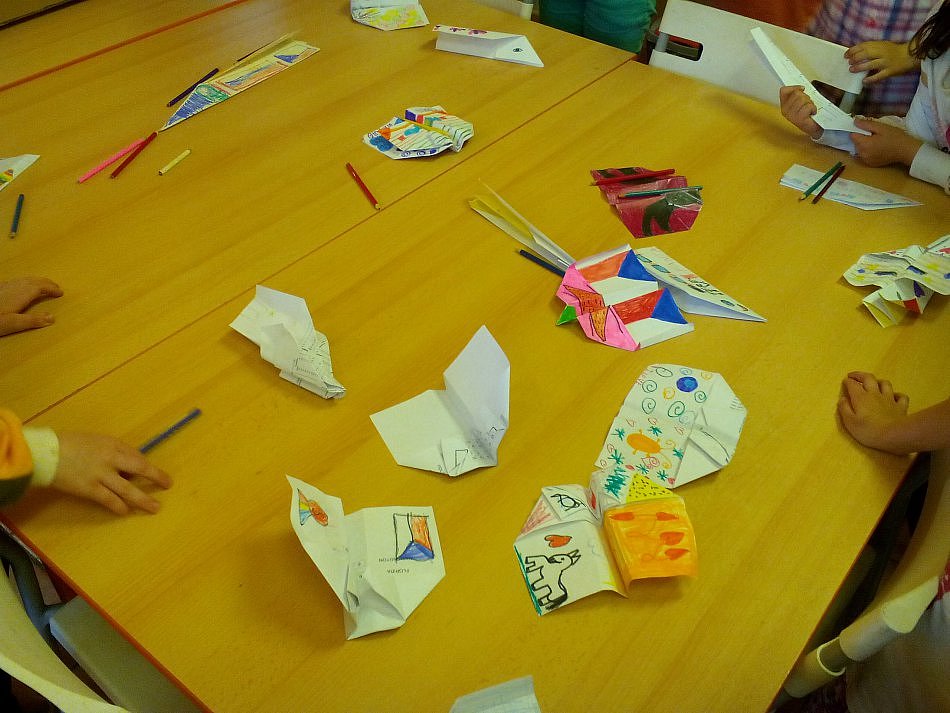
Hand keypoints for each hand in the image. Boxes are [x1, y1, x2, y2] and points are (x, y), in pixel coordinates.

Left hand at [0, 277, 62, 336]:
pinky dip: (26, 282)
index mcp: (21, 295)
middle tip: (56, 287)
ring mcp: (5, 286)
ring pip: (25, 280)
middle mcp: (14, 287)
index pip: (40, 287)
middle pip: (34, 281)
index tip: (61, 293)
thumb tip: (53, 318)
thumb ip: (33, 320)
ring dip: (37, 281)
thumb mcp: (14, 324)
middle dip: (46, 283)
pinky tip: (22, 287)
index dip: (52, 289)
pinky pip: (17, 281)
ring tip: (43, 285)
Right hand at [51, 432, 171, 513]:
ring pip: (127, 489)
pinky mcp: (90, 489)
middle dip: (156, 477)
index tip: (153, 472)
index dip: (146, 465)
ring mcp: (102, 475)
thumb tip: (128, 464)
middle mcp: (111, 459)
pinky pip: (109, 500)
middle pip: (139, 468)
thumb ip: (112, 450)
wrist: (46, 454)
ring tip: (155, 507)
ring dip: (142, 499)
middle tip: (168, 484)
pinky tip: (126, 511)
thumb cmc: (69, 444)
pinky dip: (119, 506)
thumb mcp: (95, 440)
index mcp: (112, 445)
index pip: (136, 456)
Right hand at [780, 86, 821, 139]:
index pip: (784, 91)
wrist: (815, 127)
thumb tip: (801, 88)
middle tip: (807, 105)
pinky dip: (813, 108)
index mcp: (784, 105)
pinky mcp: (799, 119)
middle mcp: (785, 110)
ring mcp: (791, 115)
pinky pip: (808, 106)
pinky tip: (812, 113)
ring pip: (803, 99)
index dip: (794, 87)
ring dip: (810, 103)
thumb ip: (798, 94)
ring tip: (810, 110)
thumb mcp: (802, 101)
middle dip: (806, 97)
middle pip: (796, 93)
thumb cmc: (809, 114)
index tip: (802, 89)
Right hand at [837, 372, 909, 452]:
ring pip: (885, 384)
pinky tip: (894, 397)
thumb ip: (844, 409)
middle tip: (854, 375)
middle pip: (868, 378)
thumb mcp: (850, 422)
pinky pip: (901, 396)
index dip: (848, 381)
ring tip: (874, 383)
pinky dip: (897, 395)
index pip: (853, 384)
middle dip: (860, 375)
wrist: (894, 435)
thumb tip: (842, 399)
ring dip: (878, 381)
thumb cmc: (868, 431)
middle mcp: (875, 394)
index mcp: (861, 398)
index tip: (845, 381)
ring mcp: (889, 399)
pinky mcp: (900, 406)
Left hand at [845, 41, 918, 83]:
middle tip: (849, 62)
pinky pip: (879, 76)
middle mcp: (883, 53)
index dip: (853, 50)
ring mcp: (886, 62)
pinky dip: (870, 79)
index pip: (864, 46)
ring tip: (852, 69)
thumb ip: (872, 48)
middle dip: (856, 58)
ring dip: (860, 67)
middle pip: (866, 54)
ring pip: (871, 64)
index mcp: (880, 45)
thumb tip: (856, 53)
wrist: (911, 55)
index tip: (846, 55)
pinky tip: (864, 81)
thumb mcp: (883, 46)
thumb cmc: (894, 51)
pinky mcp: (890, 71)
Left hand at [851, 118, 921, 166]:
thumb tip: (854, 121)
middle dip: (862, 137)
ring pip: (859, 149)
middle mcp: (862, 154)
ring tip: (877, 141)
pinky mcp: (870, 164)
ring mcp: (865, 160)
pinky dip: (867, 151)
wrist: (905, 150)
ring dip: (864, 145)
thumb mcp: (881, 127)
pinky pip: (864, 156)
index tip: (867, 128)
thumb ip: (866, 124)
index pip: (852, 135)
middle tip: (875, 134)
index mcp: (864, 144)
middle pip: (855, 142)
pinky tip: (877, 148)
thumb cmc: (895, 137)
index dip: (858, 130)